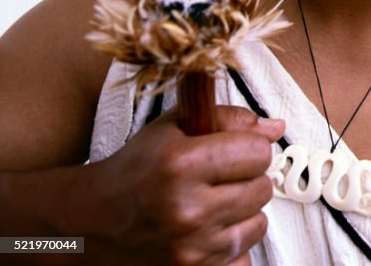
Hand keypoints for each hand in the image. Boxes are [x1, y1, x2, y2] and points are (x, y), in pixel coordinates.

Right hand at [86, 105, 283, 265]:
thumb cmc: (139, 167)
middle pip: (262, 187)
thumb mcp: (176, 127)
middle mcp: (186, 209)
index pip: (258, 152)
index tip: (233, 150)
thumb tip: (275, 128)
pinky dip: (232, 240)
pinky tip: (209, 229)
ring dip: (242, 210)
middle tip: (218, 178)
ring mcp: (190, 247)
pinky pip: (243, 252)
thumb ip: (229, 119)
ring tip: (212, 202)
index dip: (249, 147)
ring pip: (258, 221)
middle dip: (247, 178)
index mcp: (181, 164)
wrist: (95, 219)